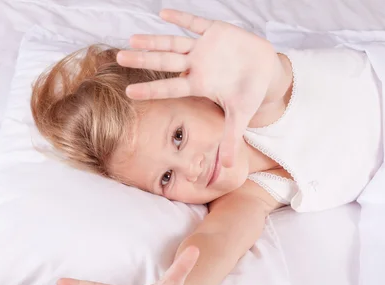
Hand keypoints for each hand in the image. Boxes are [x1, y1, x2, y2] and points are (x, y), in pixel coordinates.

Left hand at [116, 9, 289, 167]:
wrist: (265, 71)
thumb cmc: (249, 93)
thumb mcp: (240, 117)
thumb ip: (230, 139)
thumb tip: (227, 169)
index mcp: (199, 84)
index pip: (170, 87)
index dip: (151, 89)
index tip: (129, 92)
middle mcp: (196, 65)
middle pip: (165, 62)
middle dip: (143, 59)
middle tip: (119, 57)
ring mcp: (203, 47)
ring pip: (174, 42)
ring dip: (155, 40)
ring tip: (132, 38)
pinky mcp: (215, 31)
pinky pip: (195, 22)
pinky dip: (182, 18)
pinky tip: (164, 14)